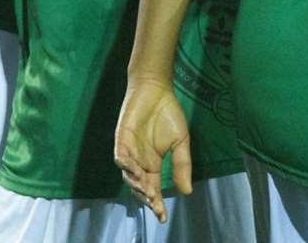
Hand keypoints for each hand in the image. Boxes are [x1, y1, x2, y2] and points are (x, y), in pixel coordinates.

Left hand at [114, 76, 191, 224]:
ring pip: (129, 174)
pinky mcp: (121, 139)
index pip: (154, 189)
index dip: (157, 203)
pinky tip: (132, 169)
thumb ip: (182, 165)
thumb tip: (187, 192)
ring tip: (147, 190)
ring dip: (136, 184)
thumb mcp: (181, 142)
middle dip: (146, 197)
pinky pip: (120, 155)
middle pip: (140, 186)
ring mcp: (129, 150)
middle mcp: (139, 162)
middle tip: (154, 203)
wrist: (156, 90)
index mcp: (153, 165)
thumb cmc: (168, 114)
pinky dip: (125, 164)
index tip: (163, 217)